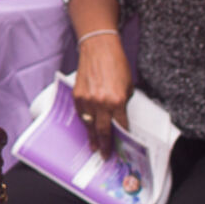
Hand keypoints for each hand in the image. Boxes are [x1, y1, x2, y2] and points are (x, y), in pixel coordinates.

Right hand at [73, 36, 131, 154]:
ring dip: (92, 136)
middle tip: (105, 154)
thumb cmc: (116, 64)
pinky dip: (84, 121)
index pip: (120, 125)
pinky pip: (80, 114)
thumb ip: (122, 102)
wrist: (99, 49)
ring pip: (89, 124)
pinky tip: (87, 127)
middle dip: (105, 144)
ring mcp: (87, 100)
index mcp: (117, 101)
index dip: (121, 138)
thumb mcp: (127, 86)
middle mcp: (101, 103)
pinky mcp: (77, 95)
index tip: (121, 147)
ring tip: (94, 146)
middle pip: (102, 130)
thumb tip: (118, 115)